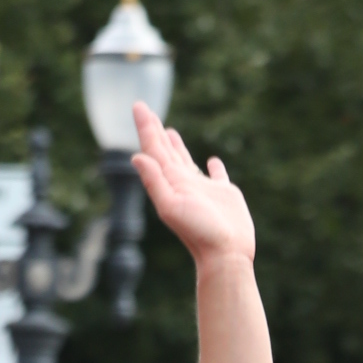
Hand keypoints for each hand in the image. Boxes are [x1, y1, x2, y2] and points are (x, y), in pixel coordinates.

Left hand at [127, 102, 254, 269]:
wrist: (226, 255)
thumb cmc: (200, 233)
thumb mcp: (172, 206)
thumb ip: (155, 182)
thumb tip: (136, 157)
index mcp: (170, 183)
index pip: (154, 150)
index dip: (146, 128)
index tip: (138, 106)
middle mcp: (183, 184)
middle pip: (165, 152)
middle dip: (154, 131)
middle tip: (145, 110)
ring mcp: (203, 189)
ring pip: (186, 161)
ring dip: (176, 146)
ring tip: (169, 131)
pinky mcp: (224, 195)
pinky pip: (218, 175)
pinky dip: (214, 167)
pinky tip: (212, 161)